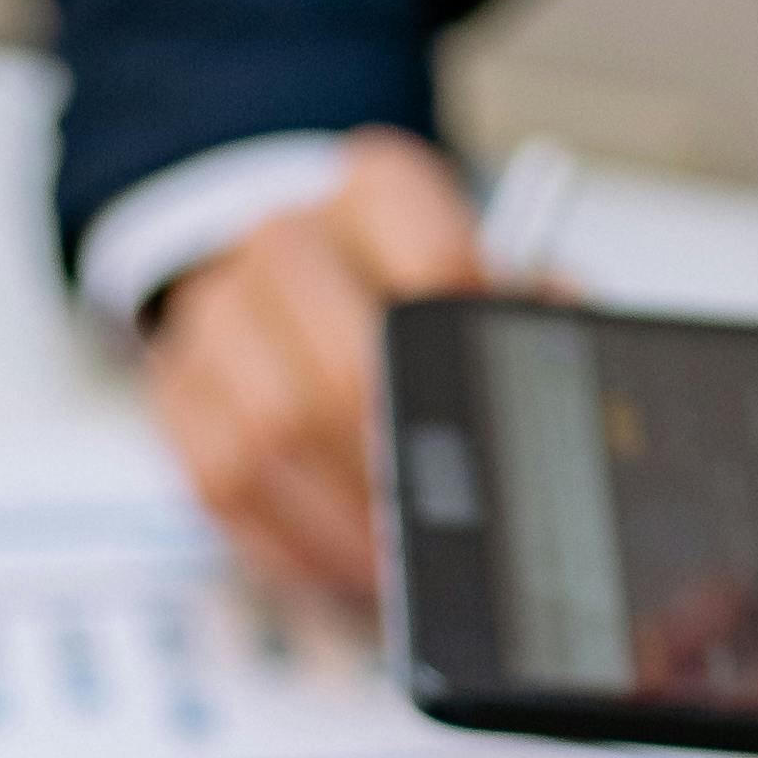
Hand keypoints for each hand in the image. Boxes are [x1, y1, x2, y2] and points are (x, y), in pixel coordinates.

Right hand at [138, 134, 486, 611]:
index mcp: (378, 190)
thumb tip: (581, 382)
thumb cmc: (401, 296)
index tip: (503, 434)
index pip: (435, 268)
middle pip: (344, 369)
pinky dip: (292, 543)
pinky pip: (224, 485)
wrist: (287, 282)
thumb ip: (530, 319)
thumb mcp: (483, 281)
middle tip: (449, 530)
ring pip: (274, 436)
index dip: (470, 365)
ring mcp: (216, 316)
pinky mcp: (176, 393)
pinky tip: (343, 567)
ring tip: (402, 567)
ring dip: (346, 521)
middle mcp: (285, 239)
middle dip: (403, 470)